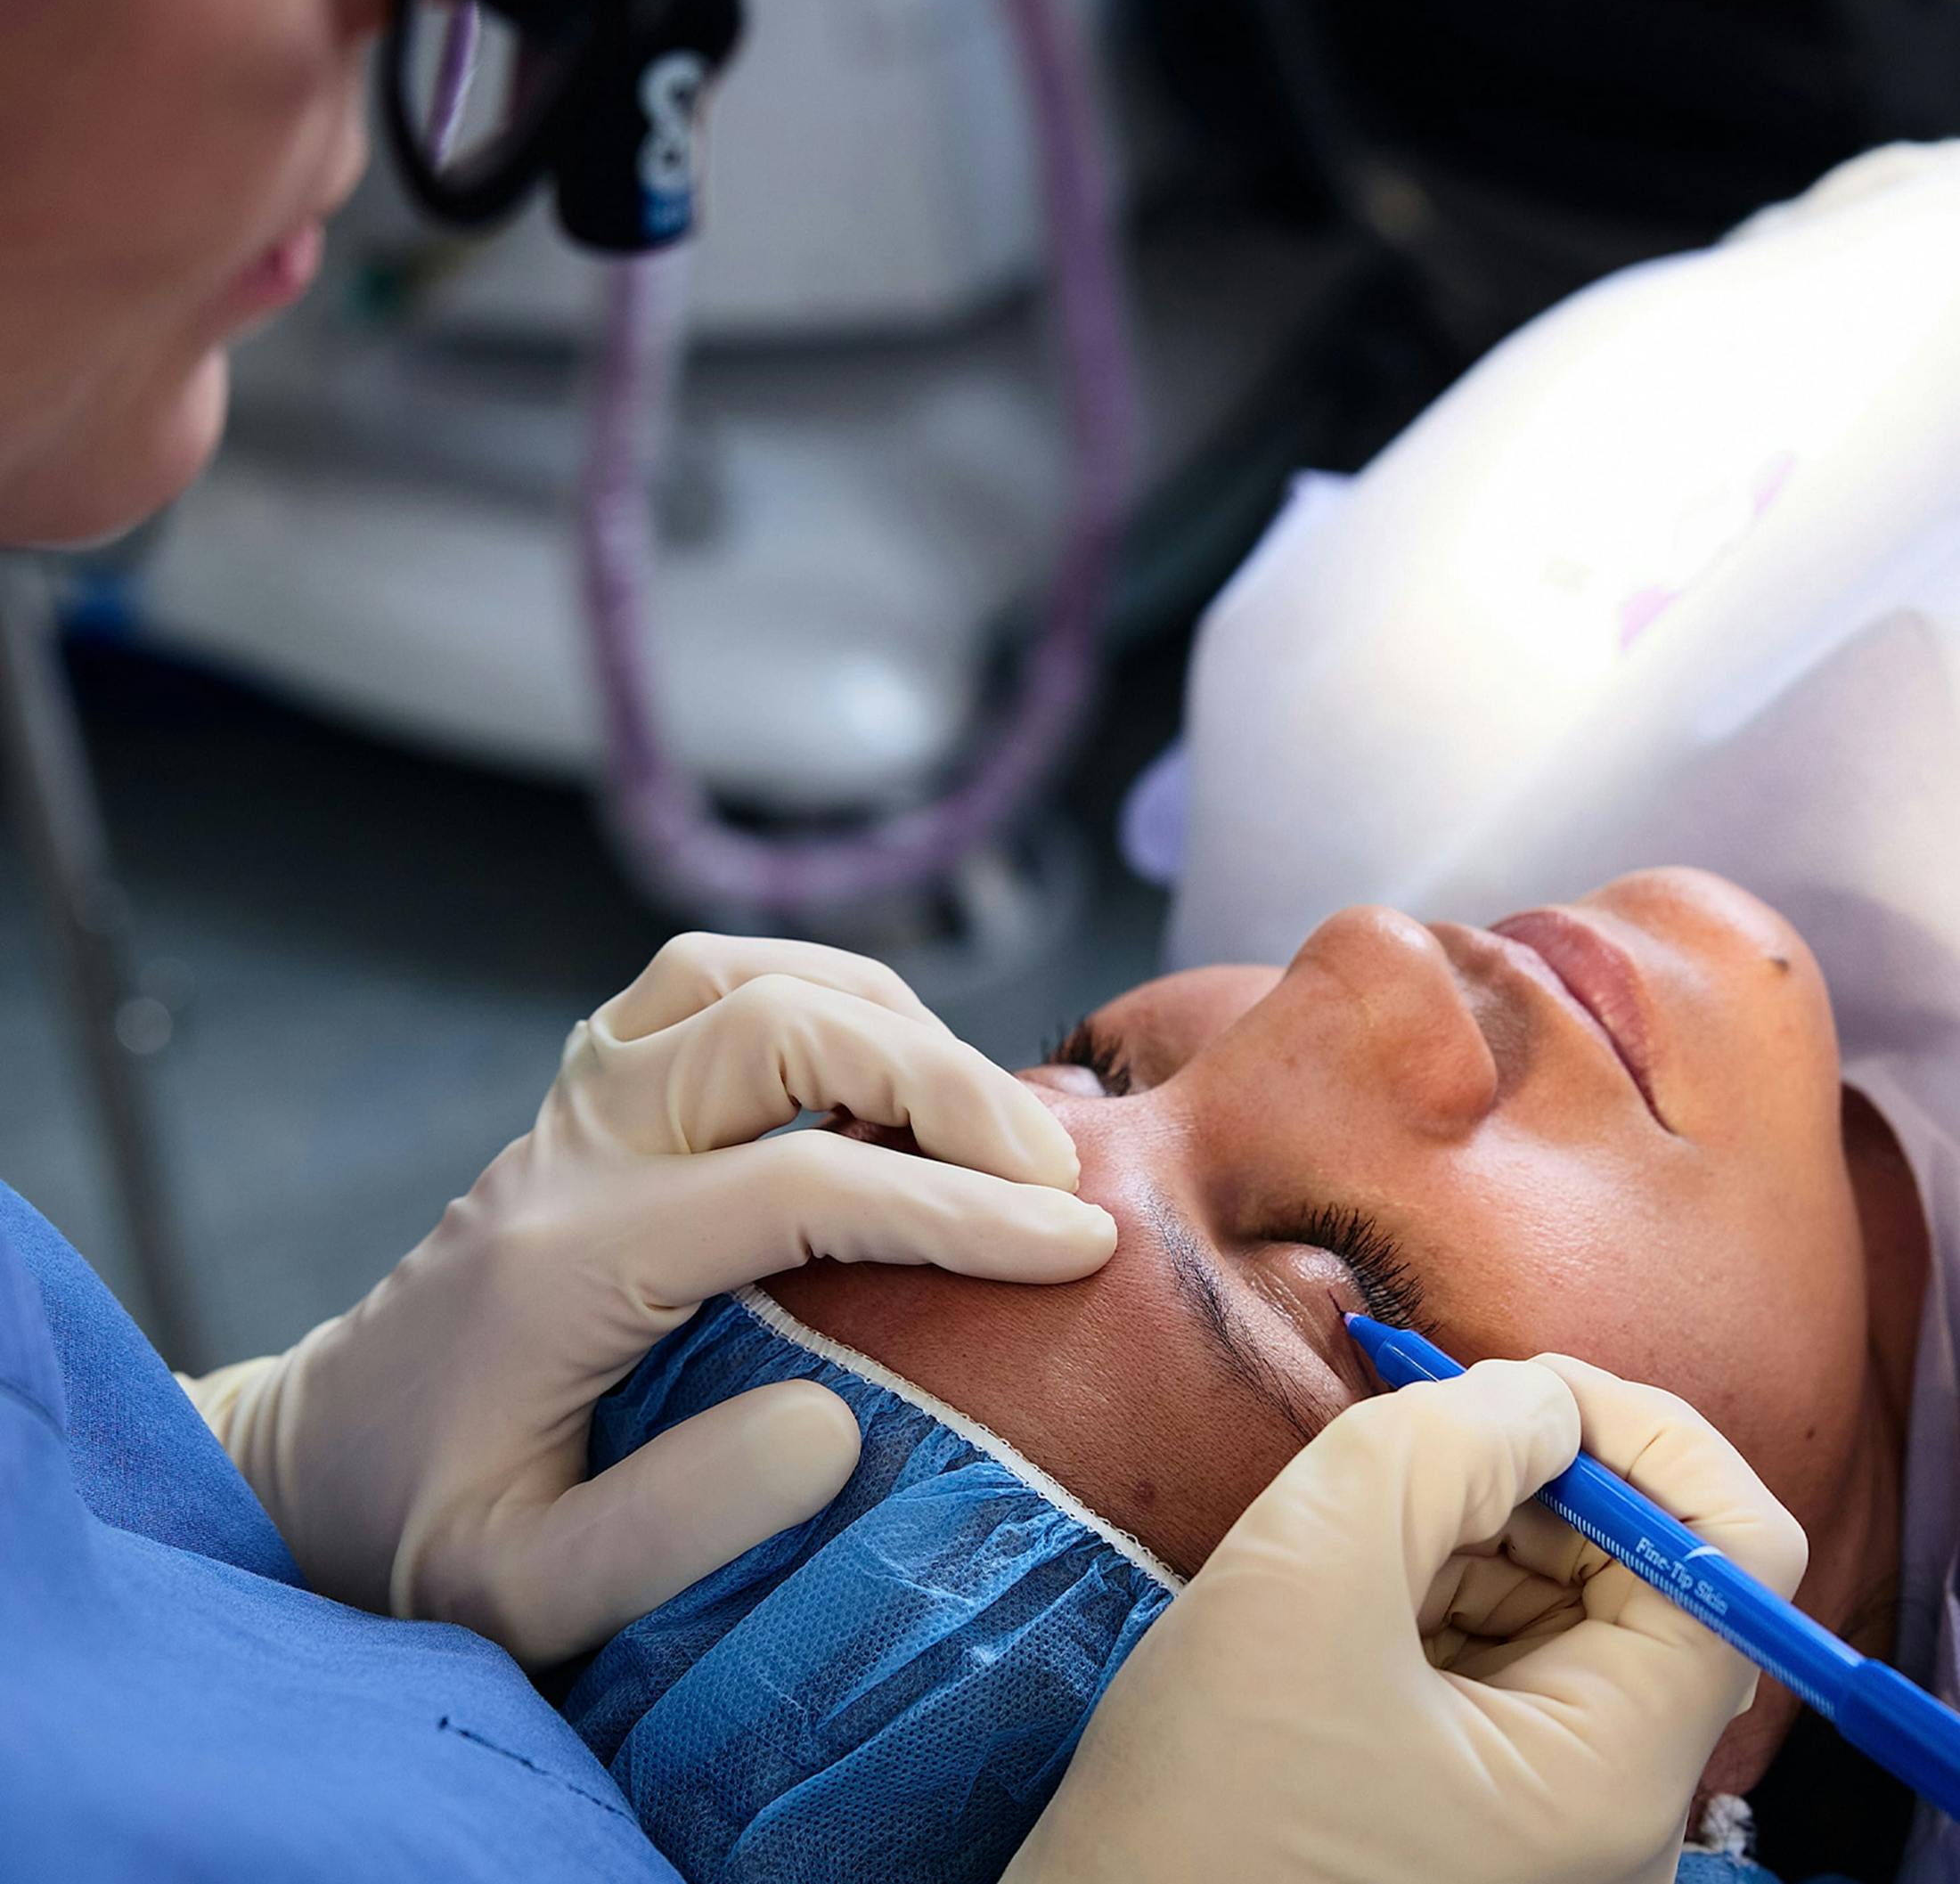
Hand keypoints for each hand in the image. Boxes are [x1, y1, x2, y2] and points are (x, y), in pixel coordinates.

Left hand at [181, 933, 1114, 1666]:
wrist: (313, 1464)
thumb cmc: (423, 1535)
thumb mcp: (524, 1592)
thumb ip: (673, 1526)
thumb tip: (836, 1426)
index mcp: (571, 1262)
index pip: (797, 1187)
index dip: (954, 1211)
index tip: (1077, 1245)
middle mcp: (570, 1149)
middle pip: (773, 1028)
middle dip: (940, 1081)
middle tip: (1052, 1171)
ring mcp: (570, 1103)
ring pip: (735, 973)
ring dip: (877, 1014)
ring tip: (980, 1107)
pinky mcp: (581, 1091)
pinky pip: (699, 980)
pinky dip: (812, 992)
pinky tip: (880, 1062)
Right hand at [1006, 1354, 1806, 1883]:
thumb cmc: (1204, 1795)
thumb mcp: (1313, 1567)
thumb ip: (1446, 1442)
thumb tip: (1541, 1397)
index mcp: (1614, 1773)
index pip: (1735, 1559)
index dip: (1646, 1440)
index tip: (1525, 1388)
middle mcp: (1620, 1809)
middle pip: (1649, 1574)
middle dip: (1538, 1478)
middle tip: (1408, 1444)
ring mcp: (1554, 1813)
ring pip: (1568, 1602)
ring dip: (1474, 1526)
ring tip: (1352, 1543)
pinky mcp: (1491, 1805)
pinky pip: (1509, 1652)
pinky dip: (1440, 1583)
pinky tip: (1350, 1595)